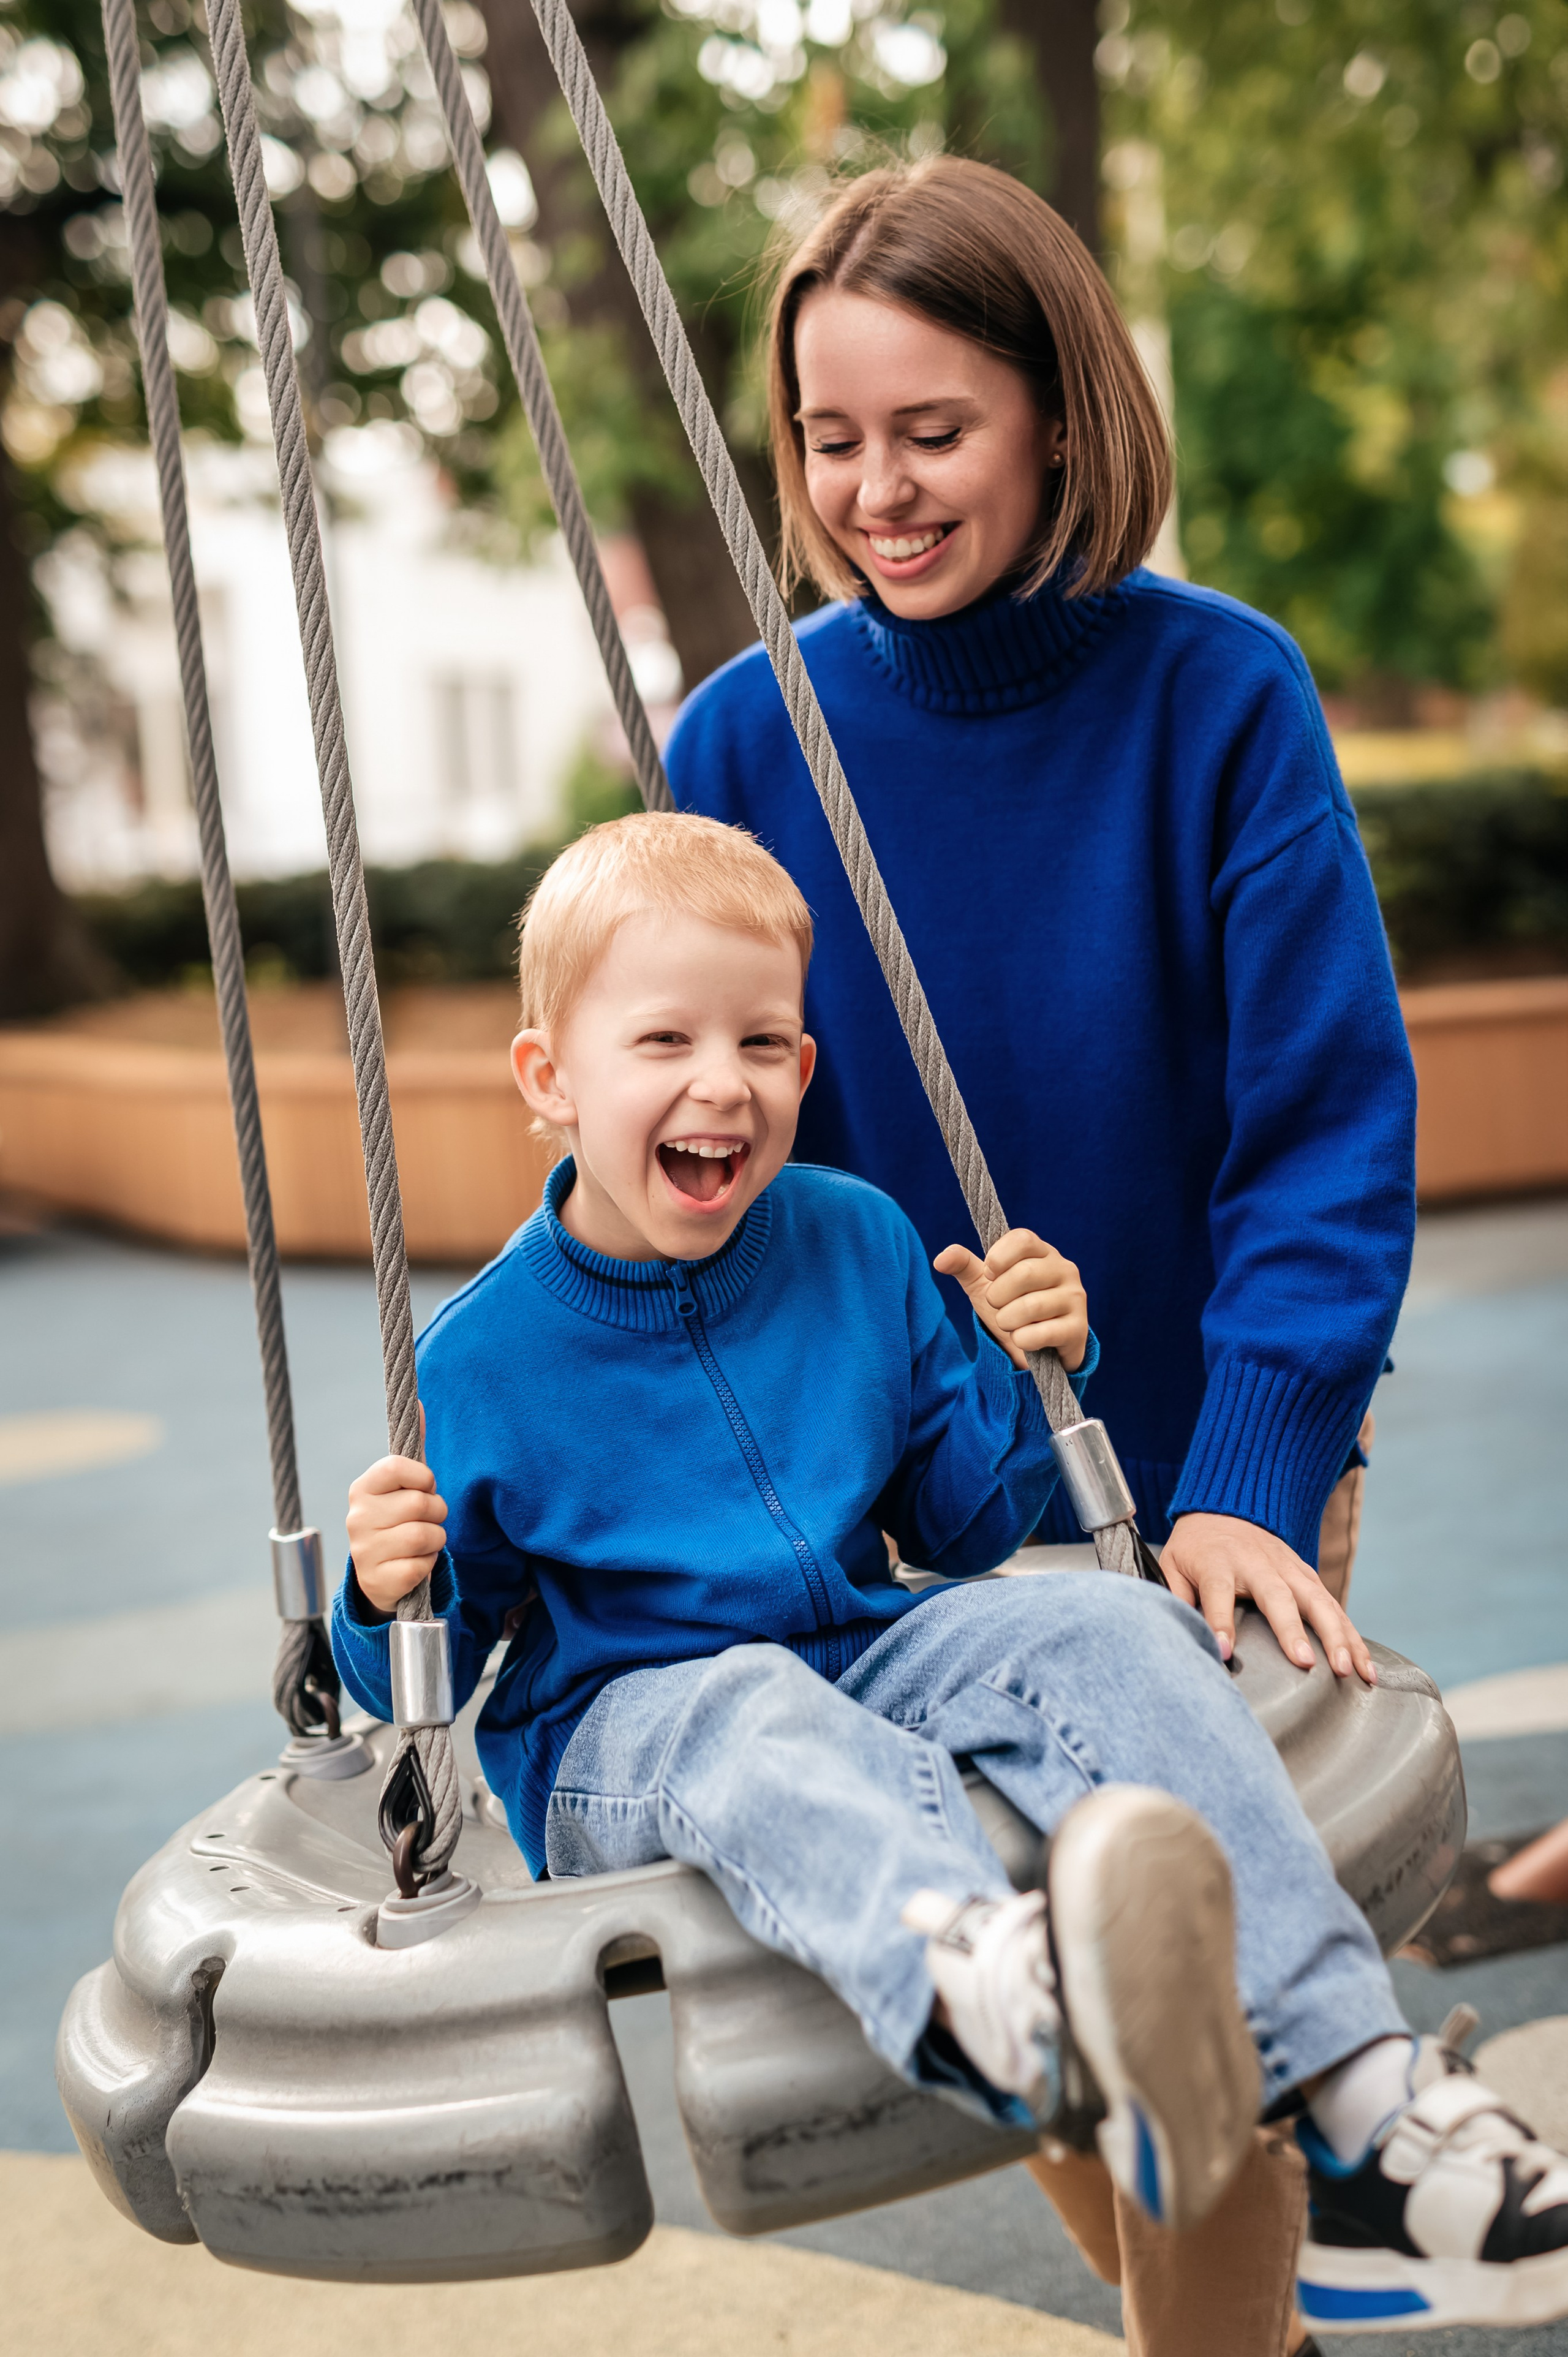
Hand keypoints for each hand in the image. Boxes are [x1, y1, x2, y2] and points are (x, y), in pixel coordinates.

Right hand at [347, 1453, 447, 1615]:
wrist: (381, 1574)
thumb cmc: (398, 1520)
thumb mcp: (404, 1485)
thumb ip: (413, 1446)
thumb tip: (418, 1400)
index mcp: (362, 1488)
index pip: (396, 1466)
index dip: (423, 1477)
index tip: (424, 1487)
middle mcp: (357, 1517)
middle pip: (420, 1503)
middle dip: (437, 1511)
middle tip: (428, 1518)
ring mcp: (363, 1551)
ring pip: (424, 1535)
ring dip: (436, 1539)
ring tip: (424, 1541)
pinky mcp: (377, 1581)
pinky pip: (422, 1566)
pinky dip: (428, 1564)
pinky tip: (415, 1562)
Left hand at [934, 1230, 1087, 1371]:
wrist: (1034, 1347)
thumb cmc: (1010, 1307)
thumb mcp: (984, 1285)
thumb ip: (964, 1266)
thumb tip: (940, 1258)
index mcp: (1042, 1252)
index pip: (1022, 1238)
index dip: (998, 1257)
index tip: (989, 1274)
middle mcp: (1064, 1269)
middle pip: (1025, 1273)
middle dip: (998, 1296)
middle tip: (997, 1306)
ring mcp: (1075, 1297)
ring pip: (1031, 1306)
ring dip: (1008, 1320)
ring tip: (1009, 1324)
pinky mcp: (1078, 1327)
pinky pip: (1043, 1332)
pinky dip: (1023, 1339)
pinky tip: (1023, 1339)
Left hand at [1161, 1511, 1375, 1684]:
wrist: (1225, 1505)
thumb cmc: (1195, 1546)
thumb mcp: (1172, 1565)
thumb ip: (1176, 1598)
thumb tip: (1177, 1635)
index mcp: (1217, 1562)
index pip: (1218, 1591)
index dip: (1219, 1622)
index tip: (1224, 1652)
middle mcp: (1258, 1563)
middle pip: (1278, 1596)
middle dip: (1293, 1630)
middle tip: (1307, 1663)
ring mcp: (1288, 1568)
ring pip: (1318, 1601)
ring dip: (1337, 1636)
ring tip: (1350, 1671)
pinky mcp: (1307, 1575)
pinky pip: (1333, 1606)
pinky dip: (1352, 1634)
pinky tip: (1365, 1665)